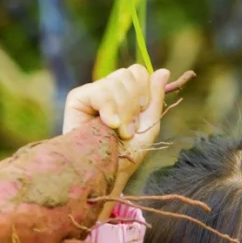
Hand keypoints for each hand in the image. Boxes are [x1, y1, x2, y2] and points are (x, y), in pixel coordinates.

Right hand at [62, 64, 170, 191]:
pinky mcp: (77, 99)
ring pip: (116, 82)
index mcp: (125, 94)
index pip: (138, 72)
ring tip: (118, 132)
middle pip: (128, 74)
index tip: (139, 117)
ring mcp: (92, 93)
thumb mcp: (149, 125)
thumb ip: (155, 97)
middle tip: (127, 129)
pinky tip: (109, 124)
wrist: (108, 171)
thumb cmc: (127, 154)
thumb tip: (164, 71)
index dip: (144, 92)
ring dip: (123, 112)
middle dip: (134, 105)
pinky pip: (99, 91)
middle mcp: (108, 90)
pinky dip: (108, 109)